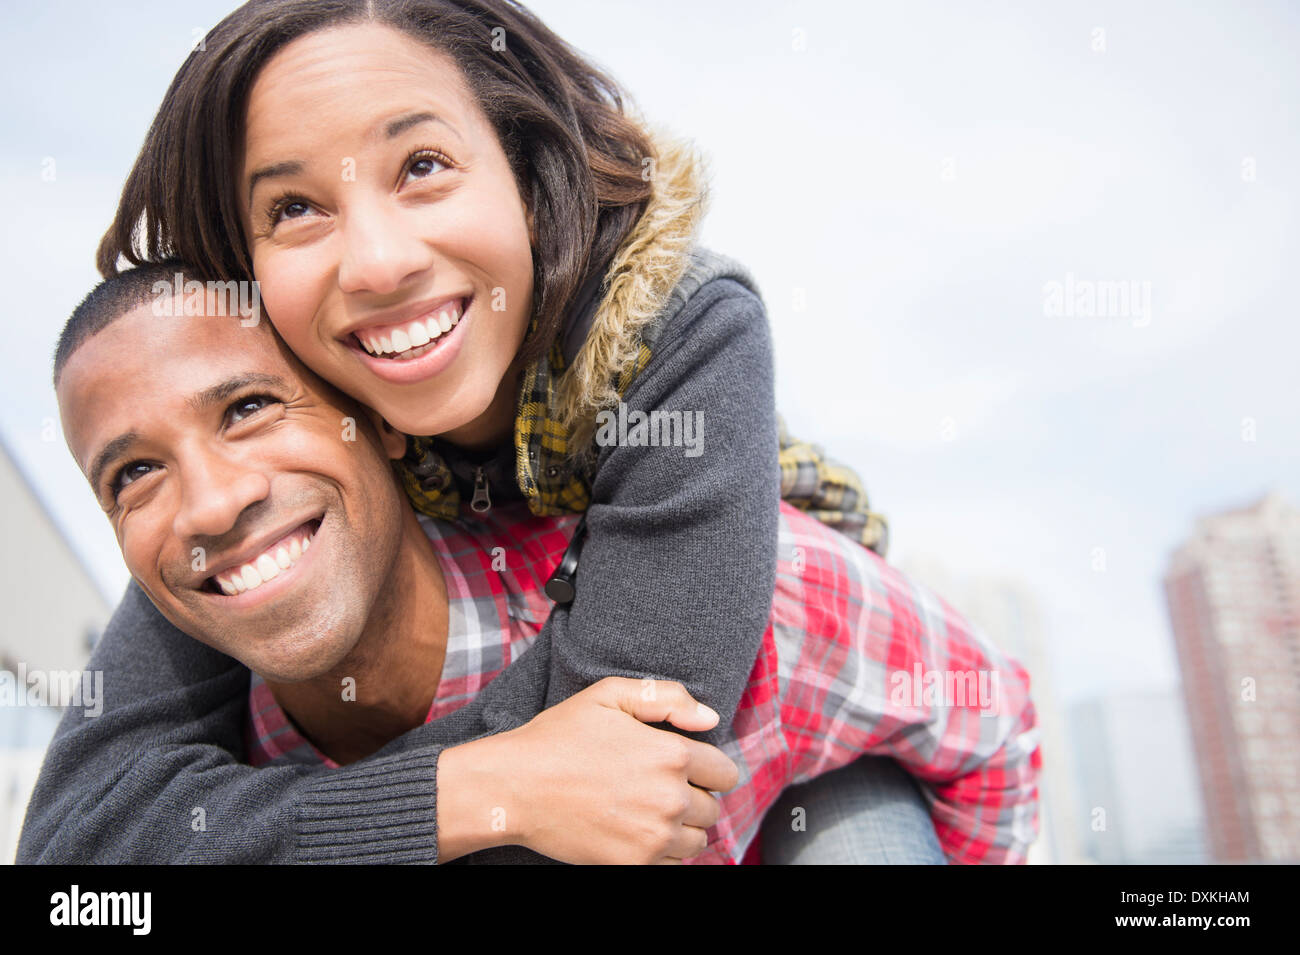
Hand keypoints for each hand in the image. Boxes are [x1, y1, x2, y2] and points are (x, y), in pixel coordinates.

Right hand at [442, 677, 738, 863]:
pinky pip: (673, 865)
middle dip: (694, 797)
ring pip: (697, 841)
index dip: (708, 768)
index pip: (725, 772)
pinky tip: (635, 832)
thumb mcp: (609, 695)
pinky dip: (662, 852)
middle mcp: (670, 798)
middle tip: (657, 787)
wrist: (514, 788)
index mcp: (672, 754)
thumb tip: (710, 719)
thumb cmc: (558, 737)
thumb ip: (667, 698)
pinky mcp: (634, 865)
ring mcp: (653, 836)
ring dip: (682, 828)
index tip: (685, 767)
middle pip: (713, 808)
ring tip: (648, 811)